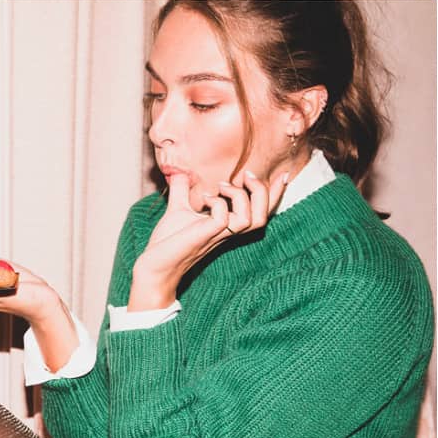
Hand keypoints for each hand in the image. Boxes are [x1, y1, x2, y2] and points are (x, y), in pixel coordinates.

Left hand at [132, 168, 290, 308]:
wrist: (154, 264)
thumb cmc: (168, 242)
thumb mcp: (177, 210)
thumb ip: (182, 191)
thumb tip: (179, 172)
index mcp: (227, 225)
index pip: (259, 211)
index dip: (274, 195)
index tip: (283, 175)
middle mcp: (227, 231)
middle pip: (264, 216)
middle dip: (263, 192)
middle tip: (247, 175)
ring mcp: (218, 235)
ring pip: (252, 219)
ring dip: (241, 196)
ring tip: (222, 186)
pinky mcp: (204, 236)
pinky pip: (224, 219)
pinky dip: (218, 204)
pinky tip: (204, 198)